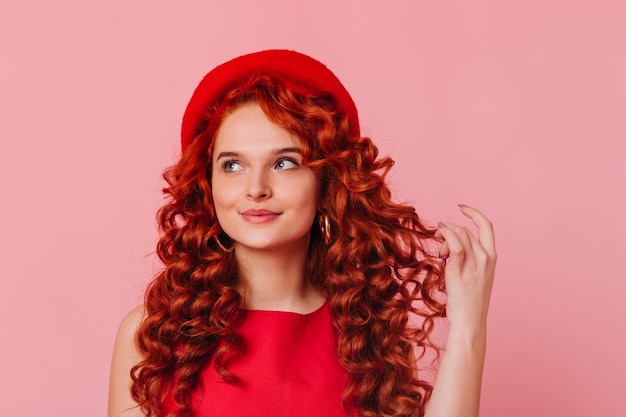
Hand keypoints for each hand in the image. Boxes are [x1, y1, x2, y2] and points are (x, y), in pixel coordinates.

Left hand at [435, 204, 496, 334]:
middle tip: (440, 246)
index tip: (461, 208)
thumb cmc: (470, 302)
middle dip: (449, 231)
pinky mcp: (458, 270)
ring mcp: (473, 263)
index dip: (473, 213)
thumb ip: (469, 258)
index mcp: (492, 258)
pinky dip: (445, 235)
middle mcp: (485, 257)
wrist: (470, 322)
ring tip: (440, 253)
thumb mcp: (475, 276)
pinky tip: (439, 238)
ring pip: (457, 234)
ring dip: (444, 236)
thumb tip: (451, 245)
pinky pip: (453, 244)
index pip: (486, 226)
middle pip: (465, 230)